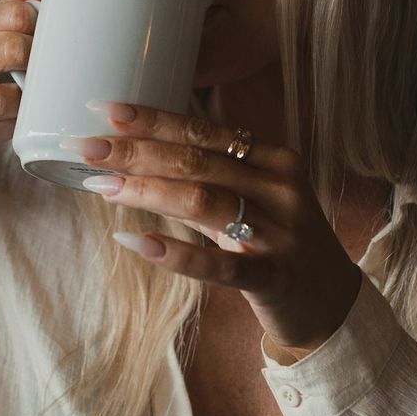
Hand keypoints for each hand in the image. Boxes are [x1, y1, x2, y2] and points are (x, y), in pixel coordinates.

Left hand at [59, 99, 363, 358]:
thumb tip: (133, 161)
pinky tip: (135, 241)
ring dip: (147, 191)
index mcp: (276, 160)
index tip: (104, 110)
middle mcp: (281, 189)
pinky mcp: (275, 278)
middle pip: (198, 161)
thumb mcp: (253, 202)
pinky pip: (219, 265)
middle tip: (84, 147)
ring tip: (100, 186)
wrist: (333, 305)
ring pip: (205, 202)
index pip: (205, 131)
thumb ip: (205, 180)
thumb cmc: (280, 244)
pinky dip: (174, 253)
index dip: (153, 119)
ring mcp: (282, 234)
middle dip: (136, 151)